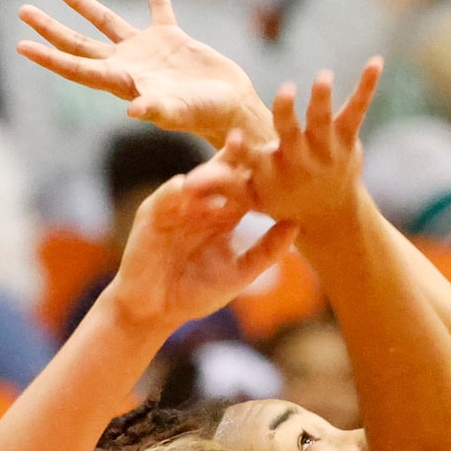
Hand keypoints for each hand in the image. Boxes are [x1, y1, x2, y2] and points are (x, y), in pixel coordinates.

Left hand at [18, 0, 269, 147]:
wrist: (231, 106)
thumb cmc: (204, 115)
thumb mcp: (179, 111)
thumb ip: (157, 109)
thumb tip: (136, 110)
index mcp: (123, 81)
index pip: (77, 68)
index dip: (49, 56)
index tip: (22, 45)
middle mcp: (128, 64)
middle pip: (80, 43)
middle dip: (51, 28)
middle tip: (23, 11)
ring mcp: (148, 50)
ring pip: (107, 22)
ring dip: (84, 5)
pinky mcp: (171, 38)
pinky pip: (159, 6)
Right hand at [109, 141, 297, 333]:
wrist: (154, 310)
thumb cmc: (196, 293)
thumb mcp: (238, 273)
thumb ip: (266, 250)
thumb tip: (298, 225)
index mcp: (225, 216)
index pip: (247, 188)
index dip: (265, 175)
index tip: (287, 157)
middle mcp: (203, 205)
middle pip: (223, 176)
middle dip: (237, 158)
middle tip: (254, 140)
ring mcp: (178, 206)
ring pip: (197, 181)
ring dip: (210, 169)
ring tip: (227, 152)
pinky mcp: (153, 213)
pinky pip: (166, 197)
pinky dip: (176, 191)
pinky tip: (188, 185)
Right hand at [234, 62, 381, 232]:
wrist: (329, 215)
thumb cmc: (279, 199)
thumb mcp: (249, 196)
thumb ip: (220, 185)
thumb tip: (185, 185)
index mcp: (270, 173)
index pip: (252, 162)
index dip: (243, 151)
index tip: (235, 138)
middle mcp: (298, 161)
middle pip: (290, 135)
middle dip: (287, 114)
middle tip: (286, 92)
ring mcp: (325, 149)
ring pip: (323, 121)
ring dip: (322, 99)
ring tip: (322, 77)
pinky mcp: (346, 139)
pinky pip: (357, 109)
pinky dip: (366, 86)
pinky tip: (376, 62)